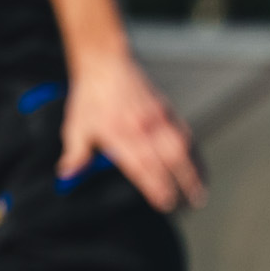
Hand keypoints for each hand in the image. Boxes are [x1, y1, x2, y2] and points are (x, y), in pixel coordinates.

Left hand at [60, 53, 204, 211]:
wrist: (106, 65)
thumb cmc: (90, 98)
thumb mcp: (76, 126)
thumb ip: (75, 154)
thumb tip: (68, 176)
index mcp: (119, 133)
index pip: (142, 166)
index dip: (155, 186)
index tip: (165, 203)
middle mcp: (142, 127)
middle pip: (169, 161)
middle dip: (182, 185)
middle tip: (192, 205)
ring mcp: (159, 119)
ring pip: (183, 149)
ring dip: (195, 172)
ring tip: (202, 192)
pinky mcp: (169, 112)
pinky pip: (187, 136)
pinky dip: (196, 155)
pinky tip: (200, 168)